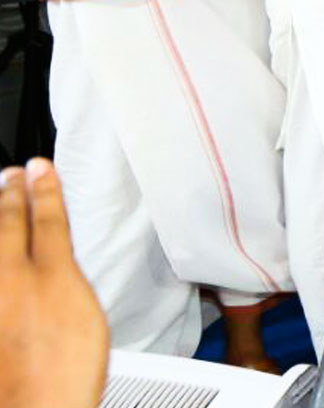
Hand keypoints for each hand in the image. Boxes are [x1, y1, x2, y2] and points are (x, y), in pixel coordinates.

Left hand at [0, 159, 109, 407]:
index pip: (47, 221)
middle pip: (9, 228)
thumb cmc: (63, 375)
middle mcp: (11, 281)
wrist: (34, 406)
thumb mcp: (84, 317)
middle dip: (11, 197)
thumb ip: (65, 282)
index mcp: (50, 278)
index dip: (44, 192)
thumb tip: (56, 266)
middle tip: (11, 175)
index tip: (40, 169)